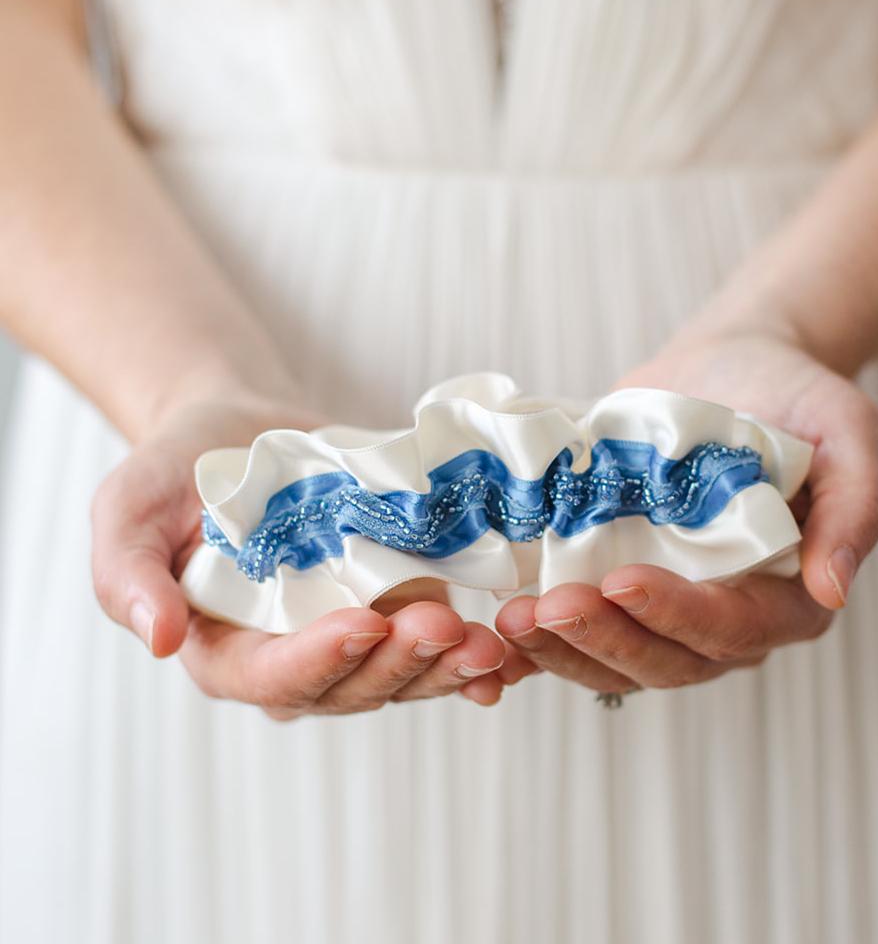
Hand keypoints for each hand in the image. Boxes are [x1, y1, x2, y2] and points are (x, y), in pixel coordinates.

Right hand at [90, 391, 505, 715]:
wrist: (240, 433)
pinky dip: (471, 656)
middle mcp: (296, 659)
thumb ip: (127, 575)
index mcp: (228, 651)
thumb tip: (157, 640)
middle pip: (353, 686)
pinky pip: (435, 645)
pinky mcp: (394, 605)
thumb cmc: (178, 472)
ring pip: (403, 674)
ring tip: (489, 644)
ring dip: (448, 666)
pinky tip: (509, 655)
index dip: (320, 660)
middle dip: (400, 663)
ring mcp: (352, 636)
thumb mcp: (128, 510)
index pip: (274, 678)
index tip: (363, 623)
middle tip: (445, 627)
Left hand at [495, 317, 877, 694]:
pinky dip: (535, 644)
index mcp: (784, 594)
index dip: (676, 614)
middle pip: (664, 659)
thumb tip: (834, 591)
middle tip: (545, 610)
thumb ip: (854, 510)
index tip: (620, 582)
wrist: (730, 367)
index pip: (730, 628)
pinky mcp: (614, 579)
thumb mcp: (847, 433)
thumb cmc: (795, 395)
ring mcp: (663, 601)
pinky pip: (578, 628)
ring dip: (558, 647)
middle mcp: (721, 614)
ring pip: (613, 655)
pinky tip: (493, 634)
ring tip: (509, 620)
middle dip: (602, 639)